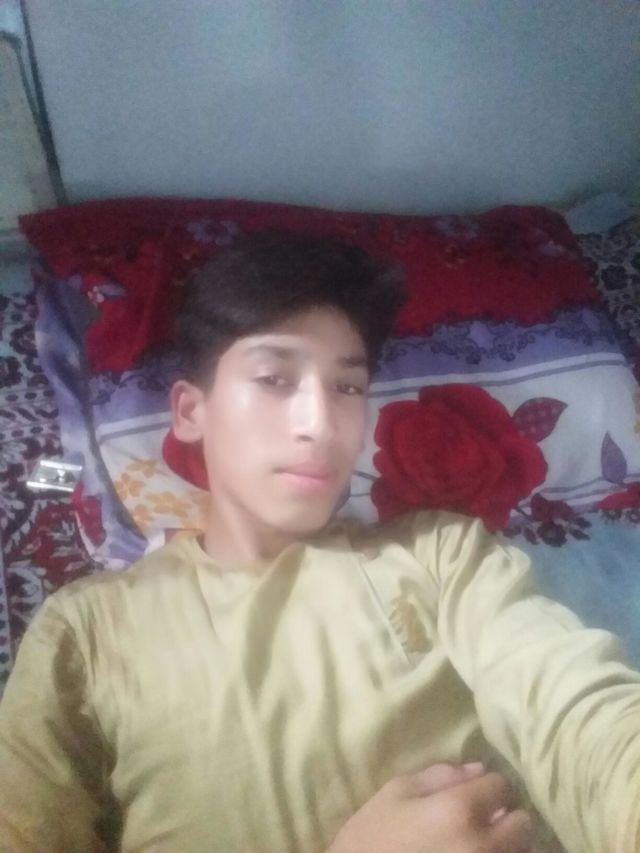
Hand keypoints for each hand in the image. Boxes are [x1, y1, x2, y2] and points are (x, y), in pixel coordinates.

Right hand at [327, 762, 531, 852]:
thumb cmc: (370, 839)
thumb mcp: (394, 794)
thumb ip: (439, 776)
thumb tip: (477, 770)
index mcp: (459, 810)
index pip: (501, 787)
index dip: (488, 787)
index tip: (474, 793)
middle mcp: (483, 845)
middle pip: (522, 824)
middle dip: (504, 818)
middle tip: (480, 822)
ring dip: (504, 846)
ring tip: (475, 844)